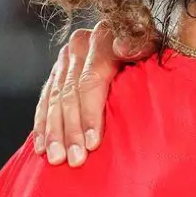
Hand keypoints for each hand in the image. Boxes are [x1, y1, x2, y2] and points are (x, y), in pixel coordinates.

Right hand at [32, 21, 142, 167]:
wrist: (141, 41)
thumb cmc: (153, 54)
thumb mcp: (153, 46)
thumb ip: (140, 45)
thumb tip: (123, 48)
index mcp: (103, 37)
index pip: (91, 81)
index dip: (90, 114)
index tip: (93, 143)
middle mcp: (80, 45)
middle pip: (70, 94)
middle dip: (71, 130)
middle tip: (75, 159)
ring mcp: (66, 58)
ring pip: (54, 99)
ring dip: (54, 132)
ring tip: (57, 159)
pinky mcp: (57, 71)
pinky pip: (45, 100)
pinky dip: (42, 125)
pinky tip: (42, 147)